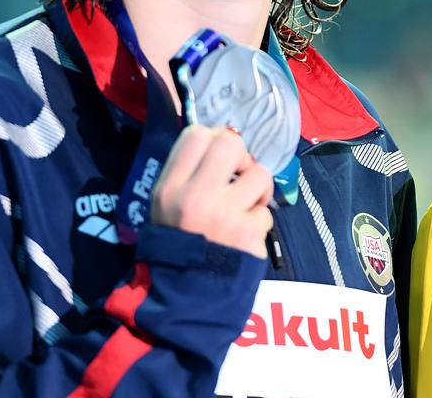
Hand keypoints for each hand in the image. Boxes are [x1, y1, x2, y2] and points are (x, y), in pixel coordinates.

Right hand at [151, 126, 274, 258]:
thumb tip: (227, 141)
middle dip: (241, 157)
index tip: (219, 158)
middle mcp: (195, 196)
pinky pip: (265, 211)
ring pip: (260, 173)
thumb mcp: (166, 206)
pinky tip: (244, 235)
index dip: (214, 138)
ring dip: (257, 190)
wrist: (185, 297)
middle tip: (238, 177)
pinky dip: (258, 221)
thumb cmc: (178, 245)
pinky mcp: (248, 232)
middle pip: (230, 143)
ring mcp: (224, 213)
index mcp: (170, 188)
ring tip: (244, 208)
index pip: (196, 135)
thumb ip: (190, 173)